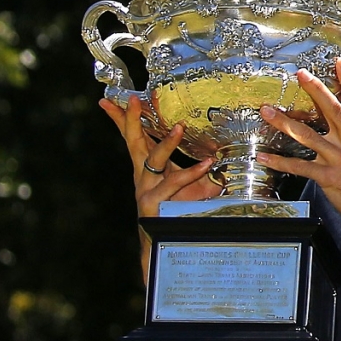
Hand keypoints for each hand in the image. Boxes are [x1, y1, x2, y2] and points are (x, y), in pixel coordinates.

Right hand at [99, 95, 218, 217]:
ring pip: (154, 160)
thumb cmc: (180, 210)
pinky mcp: (153, 202)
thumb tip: (227, 153)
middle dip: (130, 119)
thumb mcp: (195, 184)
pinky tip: (207, 164)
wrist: (168, 241)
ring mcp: (146, 188)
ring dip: (167, 143)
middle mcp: (143, 174)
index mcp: (147, 165)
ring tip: (180, 127)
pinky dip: (191, 173)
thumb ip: (205, 168)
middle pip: (133, 141)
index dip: (122, 119)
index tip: (113, 99)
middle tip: (132, 100)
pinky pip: (173, 183)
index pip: (133, 137)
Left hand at [256, 58, 340, 234]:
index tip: (339, 62)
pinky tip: (263, 156)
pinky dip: (279, 161)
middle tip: (300, 74)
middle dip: (315, 90)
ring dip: (284, 122)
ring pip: (307, 135)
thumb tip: (339, 130)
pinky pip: (299, 166)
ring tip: (267, 111)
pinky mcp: (327, 177)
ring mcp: (338, 159)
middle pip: (332, 110)